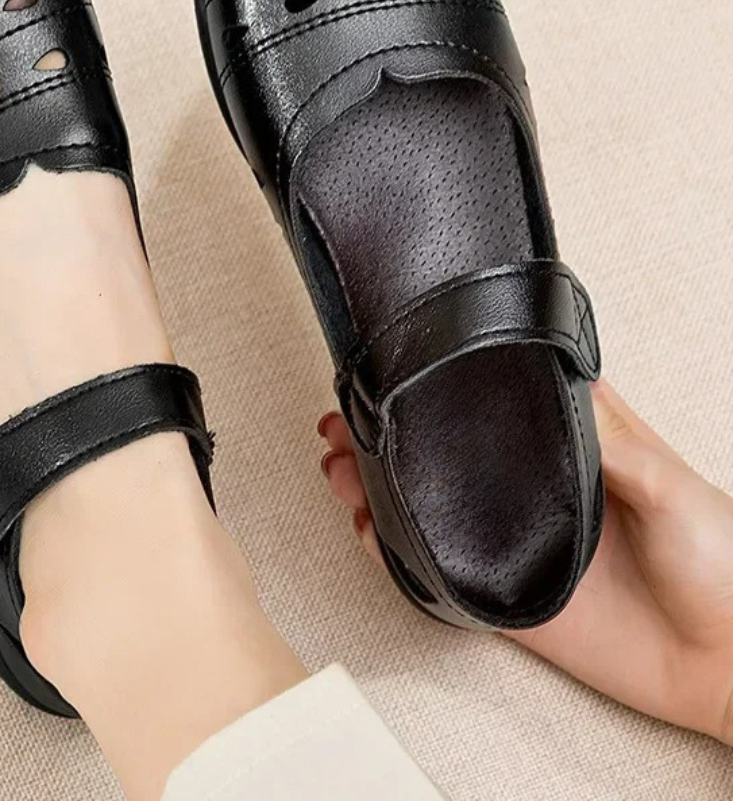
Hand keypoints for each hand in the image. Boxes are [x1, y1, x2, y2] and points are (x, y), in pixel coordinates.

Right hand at [317, 380, 732, 742]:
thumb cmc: (722, 565)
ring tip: (336, 464)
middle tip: (341, 422)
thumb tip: (558, 392)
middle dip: (388, 433)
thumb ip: (614, 441)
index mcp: (573, 449)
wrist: (728, 663)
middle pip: (446, 452)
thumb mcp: (673, 485)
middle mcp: (533, 490)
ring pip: (428, 507)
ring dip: (376, 484)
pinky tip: (365, 525)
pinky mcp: (505, 596)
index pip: (496, 403)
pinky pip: (434, 572)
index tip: (397, 365)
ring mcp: (513, 541)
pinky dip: (392, 551)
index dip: (444, 382)